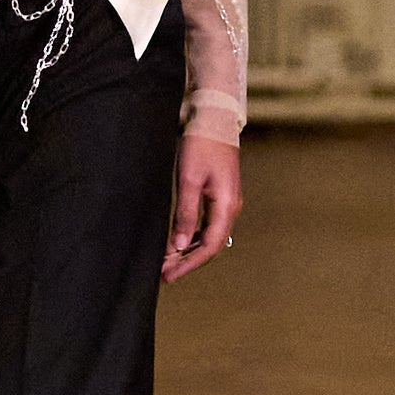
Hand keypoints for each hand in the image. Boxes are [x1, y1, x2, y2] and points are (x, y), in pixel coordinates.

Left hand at [162, 134, 239, 282]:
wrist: (214, 119)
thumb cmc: (201, 144)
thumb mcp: (188, 179)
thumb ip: (185, 213)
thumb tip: (179, 244)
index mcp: (226, 205)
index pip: (208, 246)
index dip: (188, 264)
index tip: (169, 275)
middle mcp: (230, 208)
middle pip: (210, 246)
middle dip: (187, 261)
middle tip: (164, 273)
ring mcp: (226, 203)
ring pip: (209, 237)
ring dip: (188, 251)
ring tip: (167, 262)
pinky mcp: (219, 197)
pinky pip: (207, 225)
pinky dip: (191, 237)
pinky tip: (176, 242)